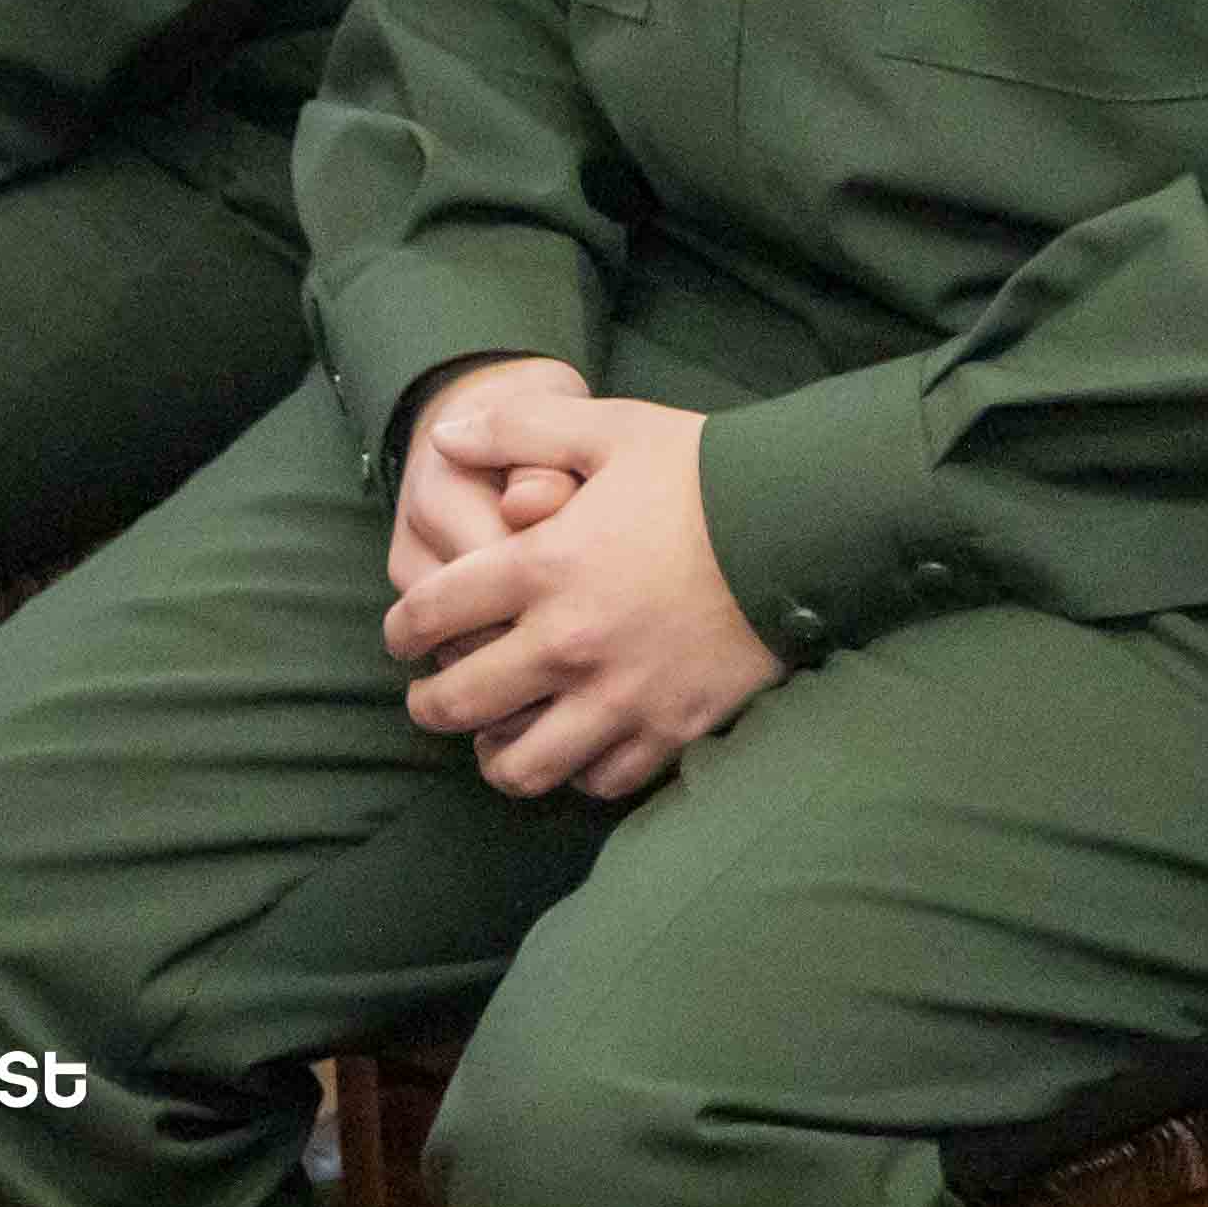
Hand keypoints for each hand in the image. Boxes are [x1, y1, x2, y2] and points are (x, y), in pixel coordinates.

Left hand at [378, 385, 781, 802]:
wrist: (806, 522)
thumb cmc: (705, 470)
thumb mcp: (610, 428)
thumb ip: (519, 427)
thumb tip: (447, 435)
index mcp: (542, 567)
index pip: (432, 613)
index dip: (402, 627)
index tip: (403, 633)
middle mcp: (568, 643)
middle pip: (459, 703)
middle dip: (428, 705)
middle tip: (429, 698)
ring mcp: (620, 696)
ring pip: (522, 765)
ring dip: (495, 756)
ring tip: (496, 740)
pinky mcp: (671, 728)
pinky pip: (601, 779)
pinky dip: (579, 771)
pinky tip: (577, 748)